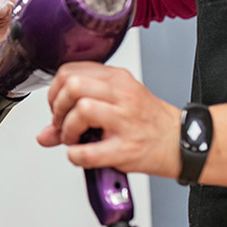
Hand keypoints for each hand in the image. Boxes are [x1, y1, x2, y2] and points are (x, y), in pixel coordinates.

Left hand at [36, 62, 181, 177]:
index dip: (55, 90)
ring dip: (67, 129)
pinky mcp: (126, 148)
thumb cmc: (148, 123)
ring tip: (74, 138)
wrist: (182, 143)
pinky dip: (76, 155)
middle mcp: (121, 95)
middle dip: (58, 107)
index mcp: (117, 79)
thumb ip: (75, 114)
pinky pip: (88, 151)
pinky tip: (82, 154)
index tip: (58, 106)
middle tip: (62, 123)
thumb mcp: (114, 106)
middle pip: (72, 85)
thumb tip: (45, 134)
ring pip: (81, 109)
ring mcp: (125, 120)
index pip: (69, 70)